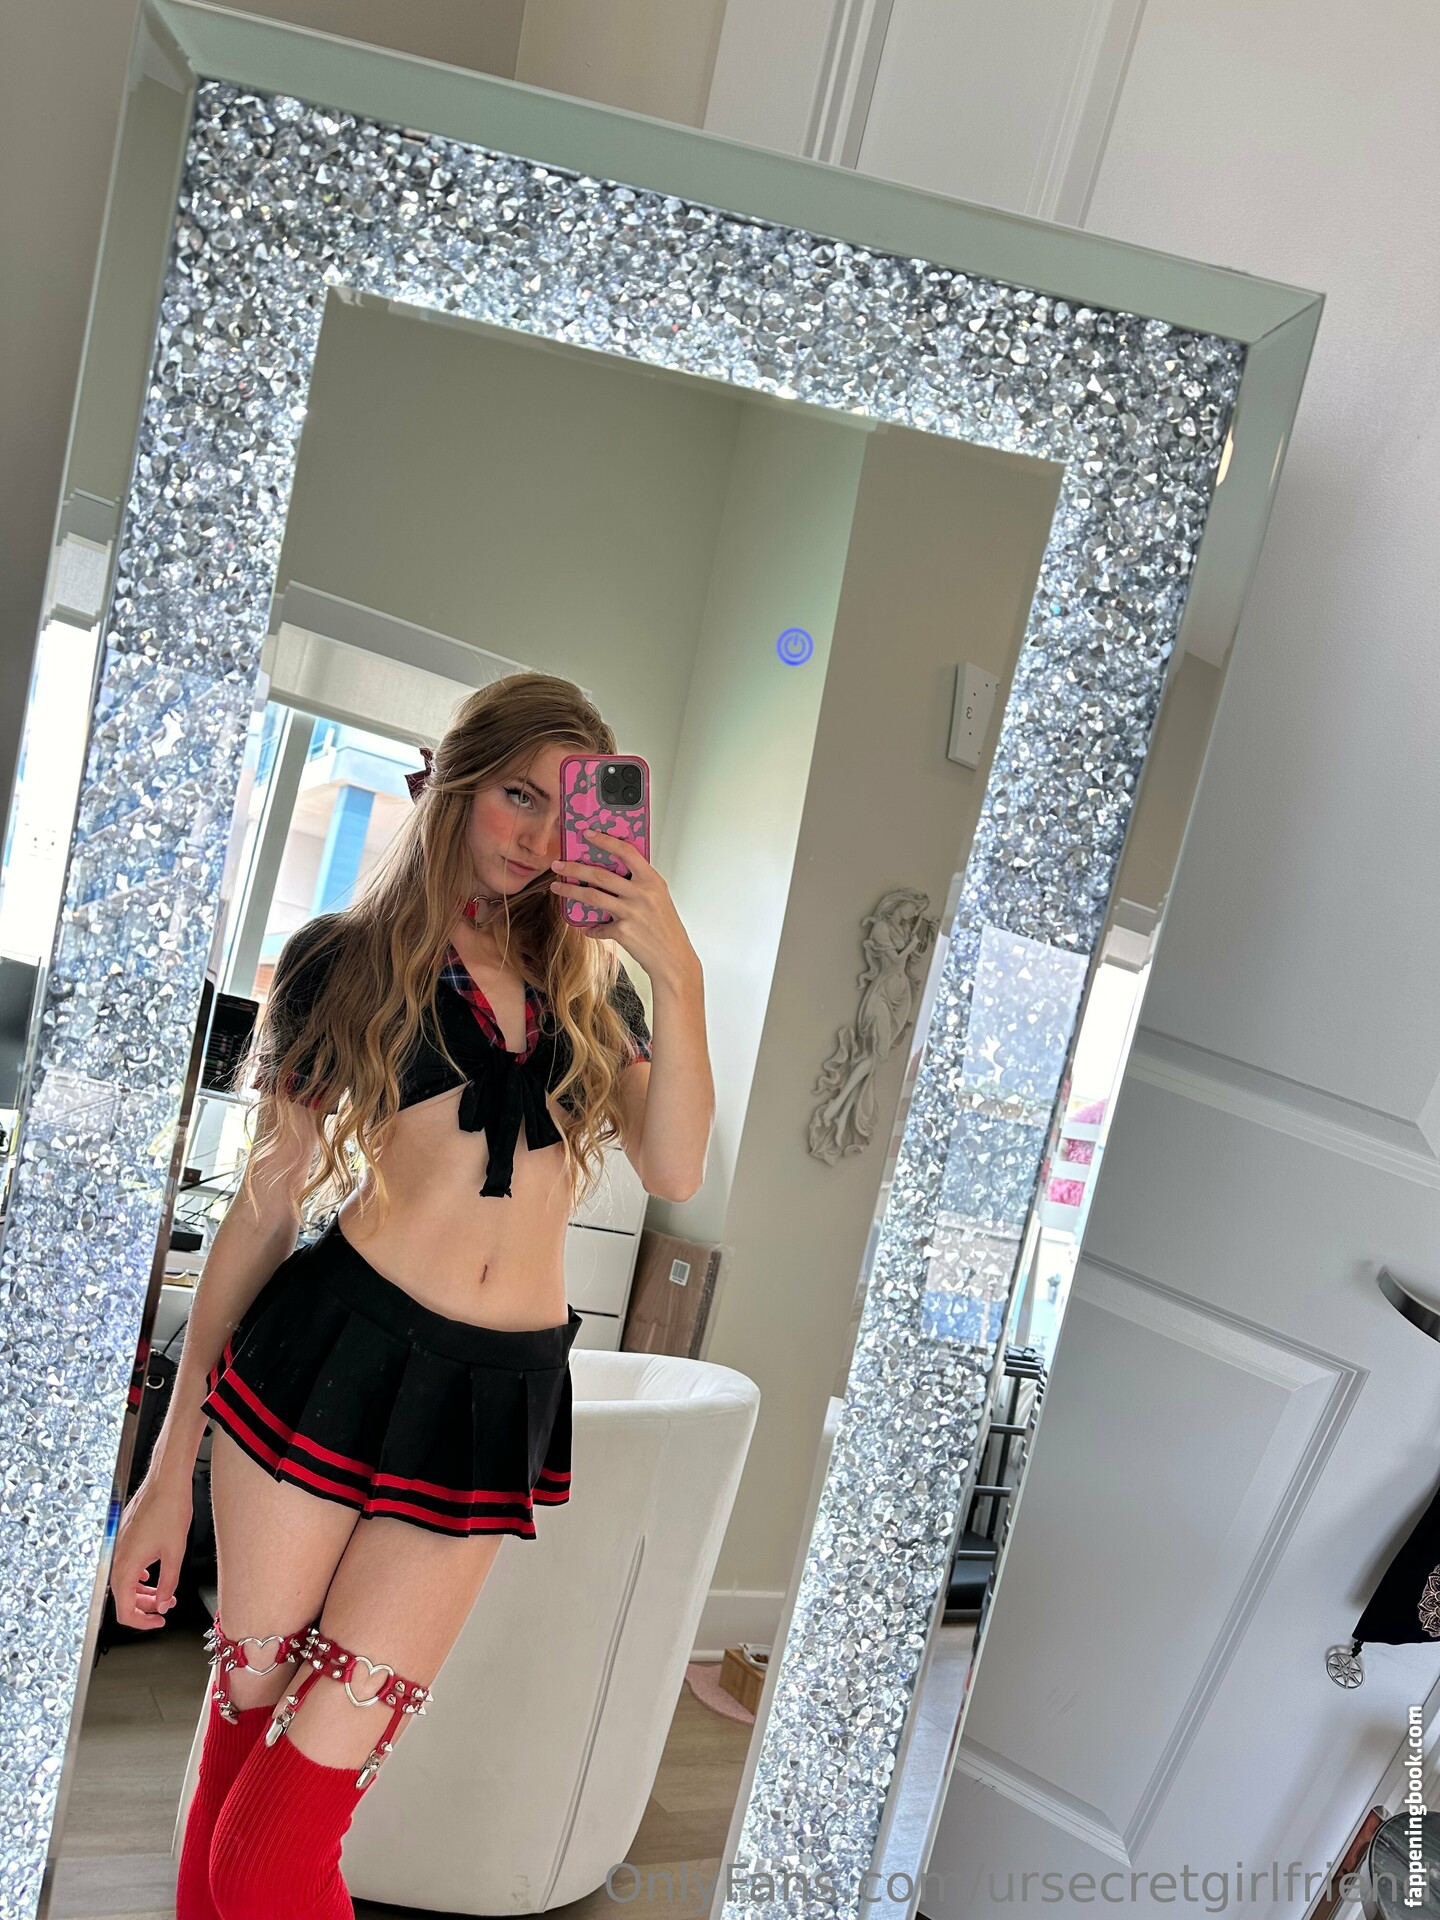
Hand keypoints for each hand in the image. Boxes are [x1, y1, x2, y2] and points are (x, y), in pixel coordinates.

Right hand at [110, 1476, 192, 1629]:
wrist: (165, 1481)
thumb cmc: (170, 1510)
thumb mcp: (175, 1554)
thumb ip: (169, 1584)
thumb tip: (164, 1604)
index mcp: (125, 1566)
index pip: (124, 1610)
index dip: (142, 1623)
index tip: (158, 1622)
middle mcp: (116, 1558)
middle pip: (123, 1597)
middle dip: (145, 1606)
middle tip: (165, 1607)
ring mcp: (118, 1547)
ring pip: (125, 1581)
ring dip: (143, 1591)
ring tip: (164, 1592)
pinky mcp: (123, 1538)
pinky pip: (126, 1565)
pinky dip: (138, 1576)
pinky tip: (152, 1575)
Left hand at [550, 827, 697, 983]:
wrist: (674, 959)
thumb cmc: (666, 928)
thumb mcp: (659, 897)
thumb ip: (639, 884)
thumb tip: (611, 874)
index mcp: (652, 881)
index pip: (626, 852)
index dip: (605, 840)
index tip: (588, 834)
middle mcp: (642, 894)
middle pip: (600, 875)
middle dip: (574, 868)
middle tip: (558, 865)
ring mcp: (631, 912)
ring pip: (592, 896)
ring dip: (570, 891)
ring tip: (557, 887)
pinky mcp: (623, 931)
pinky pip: (598, 927)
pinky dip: (590, 928)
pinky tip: (586, 927)